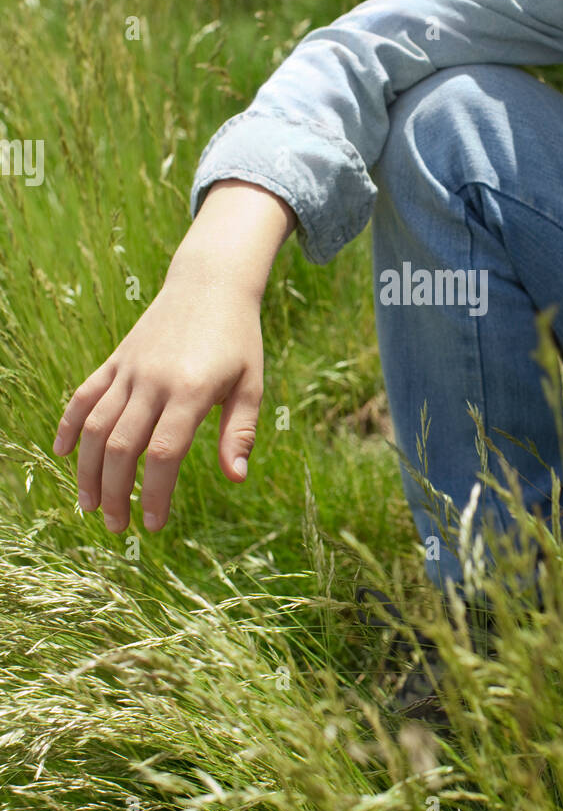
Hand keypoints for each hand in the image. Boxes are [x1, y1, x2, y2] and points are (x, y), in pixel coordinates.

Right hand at [53, 273, 264, 532]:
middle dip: (116, 492)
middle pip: (122, 446)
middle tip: (117, 526)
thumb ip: (240, 431)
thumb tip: (236, 478)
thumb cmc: (237, 339)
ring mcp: (129, 369)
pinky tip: (64, 454)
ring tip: (90, 504)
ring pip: (96, 425)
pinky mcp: (116, 360)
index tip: (154, 524)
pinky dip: (70, 424)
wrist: (210, 284)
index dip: (156, 492)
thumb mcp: (251, 383)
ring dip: (88, 469)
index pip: (165, 452)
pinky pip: (85, 395)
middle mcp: (153, 380)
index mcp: (190, 390)